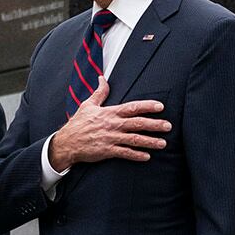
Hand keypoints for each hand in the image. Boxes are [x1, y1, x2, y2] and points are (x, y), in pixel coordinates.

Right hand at [49, 81, 170, 169]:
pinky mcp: (107, 151)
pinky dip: (136, 155)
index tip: (160, 106)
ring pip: (134, 139)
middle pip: (137, 123)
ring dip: (150, 141)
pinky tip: (147, 156)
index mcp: (109, 113)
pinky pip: (125, 153)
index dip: (146, 106)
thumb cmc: (78, 123)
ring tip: (163, 143)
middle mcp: (112, 125)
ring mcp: (110, 138)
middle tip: (168, 126)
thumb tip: (102, 78)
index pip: (131, 107)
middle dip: (154, 124)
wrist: (66, 142)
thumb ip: (99, 93)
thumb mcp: (87, 105)